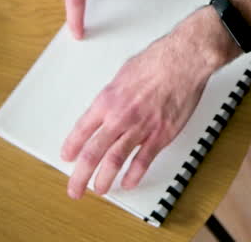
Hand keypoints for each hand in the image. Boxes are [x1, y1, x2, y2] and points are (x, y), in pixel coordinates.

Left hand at [61, 7, 233, 197]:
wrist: (183, 61)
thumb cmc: (157, 61)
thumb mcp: (123, 73)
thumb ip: (114, 95)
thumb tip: (109, 105)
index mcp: (107, 100)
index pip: (81, 131)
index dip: (71, 147)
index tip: (67, 156)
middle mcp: (119, 117)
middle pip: (92, 153)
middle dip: (80, 175)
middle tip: (75, 187)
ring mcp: (140, 128)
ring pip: (114, 161)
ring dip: (103, 180)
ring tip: (99, 189)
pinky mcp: (160, 135)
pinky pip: (143, 161)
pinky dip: (133, 175)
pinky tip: (128, 182)